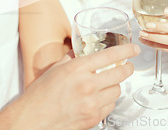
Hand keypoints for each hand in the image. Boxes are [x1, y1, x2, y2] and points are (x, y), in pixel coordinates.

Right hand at [12, 44, 138, 129]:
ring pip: (117, 91)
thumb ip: (71, 58)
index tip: (133, 49)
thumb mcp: (55, 69)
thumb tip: (81, 50)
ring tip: (108, 83)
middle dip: (127, 68)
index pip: (110, 55)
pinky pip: (110, 106)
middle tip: (127, 66)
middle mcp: (87, 85)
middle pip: (120, 74)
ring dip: (115, 85)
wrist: (33, 119)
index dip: (126, 50)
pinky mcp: (93, 118)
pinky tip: (100, 98)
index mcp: (77, 69)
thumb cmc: (40, 96)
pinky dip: (108, 101)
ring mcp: (92, 103)